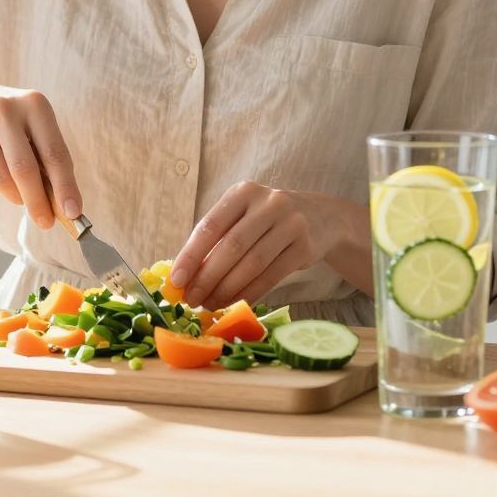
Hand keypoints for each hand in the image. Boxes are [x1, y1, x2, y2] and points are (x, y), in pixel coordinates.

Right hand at [0, 80, 80, 229]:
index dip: (65, 186)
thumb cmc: (8, 122)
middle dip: (38, 202)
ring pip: (1, 179)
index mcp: (34, 104)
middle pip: (25, 169)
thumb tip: (64, 204)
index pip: (54, 153)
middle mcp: (5, 109)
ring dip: (15, 196)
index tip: (73, 212)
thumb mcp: (32, 125)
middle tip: (46, 222)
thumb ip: (48, 158)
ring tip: (19, 194)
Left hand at [170, 183, 347, 307]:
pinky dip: (250, 293)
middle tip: (192, 300)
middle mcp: (269, 203)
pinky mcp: (305, 246)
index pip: (210, 226)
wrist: (320, 217)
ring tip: (211, 304)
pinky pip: (272, 276)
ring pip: (252, 264)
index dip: (190, 255)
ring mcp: (291, 223)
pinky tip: (235, 303)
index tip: (176, 281)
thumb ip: (216, 239)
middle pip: (231, 246)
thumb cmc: (267, 220)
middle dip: (207, 278)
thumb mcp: (243, 216)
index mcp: (243, 192)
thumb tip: (183, 276)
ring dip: (227, 290)